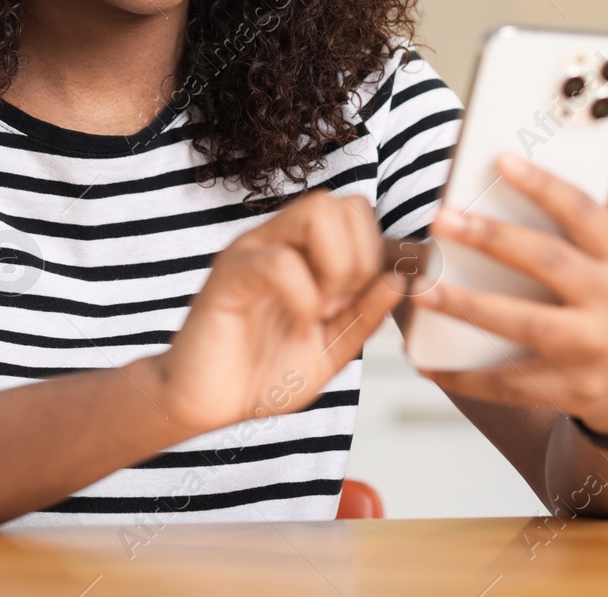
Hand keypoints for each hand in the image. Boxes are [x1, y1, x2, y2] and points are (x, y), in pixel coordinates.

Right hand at [141, 192, 402, 435]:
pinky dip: (303, 298)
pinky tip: (299, 326)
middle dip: (359, 257)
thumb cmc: (260, 374)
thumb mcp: (332, 347)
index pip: (354, 210)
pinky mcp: (228, 275)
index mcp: (302, 251)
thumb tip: (401, 277)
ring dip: (335, 267)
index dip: (372, 252)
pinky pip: (278, 262)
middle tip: (341, 306)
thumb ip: (366, 314)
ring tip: (323, 312)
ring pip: (314, 212)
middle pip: (338, 202)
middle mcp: (276, 239)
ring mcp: (251, 251)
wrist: (206, 405)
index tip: (359, 302)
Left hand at [411, 138, 607, 436]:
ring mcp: (595, 348)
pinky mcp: (571, 389)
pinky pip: (510, 381)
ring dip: (468, 306)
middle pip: (548, 262)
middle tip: (441, 218)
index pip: (583, 211)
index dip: (542, 184)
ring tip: (423, 288)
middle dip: (491, 239)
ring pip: (524, 323)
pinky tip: (427, 362)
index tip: (499, 159)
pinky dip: (465, 375)